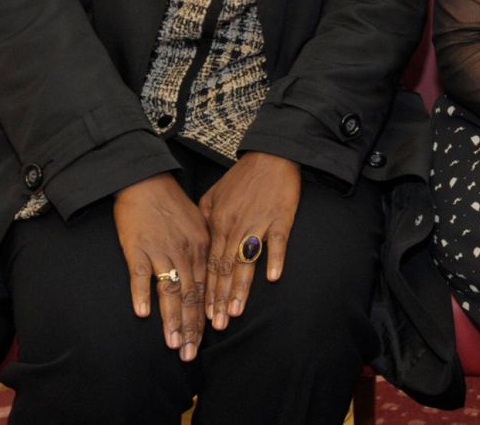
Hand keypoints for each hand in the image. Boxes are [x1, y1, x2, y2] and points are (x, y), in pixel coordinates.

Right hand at [113, 173, 208, 359]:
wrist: (146, 180)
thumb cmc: (172, 203)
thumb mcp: (198, 223)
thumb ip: (203, 249)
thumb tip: (208, 275)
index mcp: (202, 247)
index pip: (206, 288)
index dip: (205, 315)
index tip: (206, 339)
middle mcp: (185, 251)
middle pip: (190, 296)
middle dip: (191, 328)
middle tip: (190, 354)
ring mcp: (161, 251)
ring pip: (170, 290)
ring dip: (171, 319)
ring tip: (173, 344)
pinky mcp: (138, 248)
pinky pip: (140, 274)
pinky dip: (142, 293)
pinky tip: (143, 313)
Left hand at [198, 152, 301, 330]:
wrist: (270, 154)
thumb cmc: (242, 177)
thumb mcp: (214, 196)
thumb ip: (204, 220)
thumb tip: (198, 243)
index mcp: (218, 223)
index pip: (209, 264)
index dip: (206, 291)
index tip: (202, 316)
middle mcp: (234, 226)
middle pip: (225, 269)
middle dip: (219, 299)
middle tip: (217, 325)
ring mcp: (258, 222)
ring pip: (246, 260)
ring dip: (241, 287)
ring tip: (236, 311)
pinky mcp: (281, 216)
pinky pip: (277, 240)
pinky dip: (274, 257)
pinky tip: (272, 277)